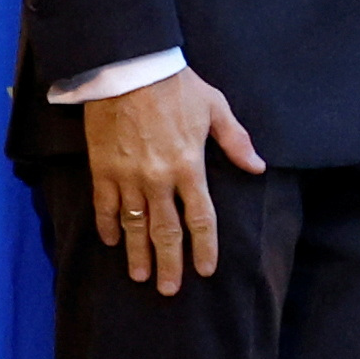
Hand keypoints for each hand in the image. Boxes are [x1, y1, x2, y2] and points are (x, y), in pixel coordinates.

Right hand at [83, 69, 262, 293]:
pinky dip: (108, 225)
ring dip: (137, 252)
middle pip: (166, 230)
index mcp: (189, 167)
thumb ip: (235, 141)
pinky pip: (104, 205)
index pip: (200, 218)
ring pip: (134, 224)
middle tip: (168, 289)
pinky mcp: (102, 168)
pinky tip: (112, 242)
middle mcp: (158, 179)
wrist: (128, 69)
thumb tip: (257, 167)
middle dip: (169, 262)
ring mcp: (127, 176)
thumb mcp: (215, 108)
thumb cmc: (176, 86)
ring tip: (140, 276)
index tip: (205, 270)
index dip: (204, 247)